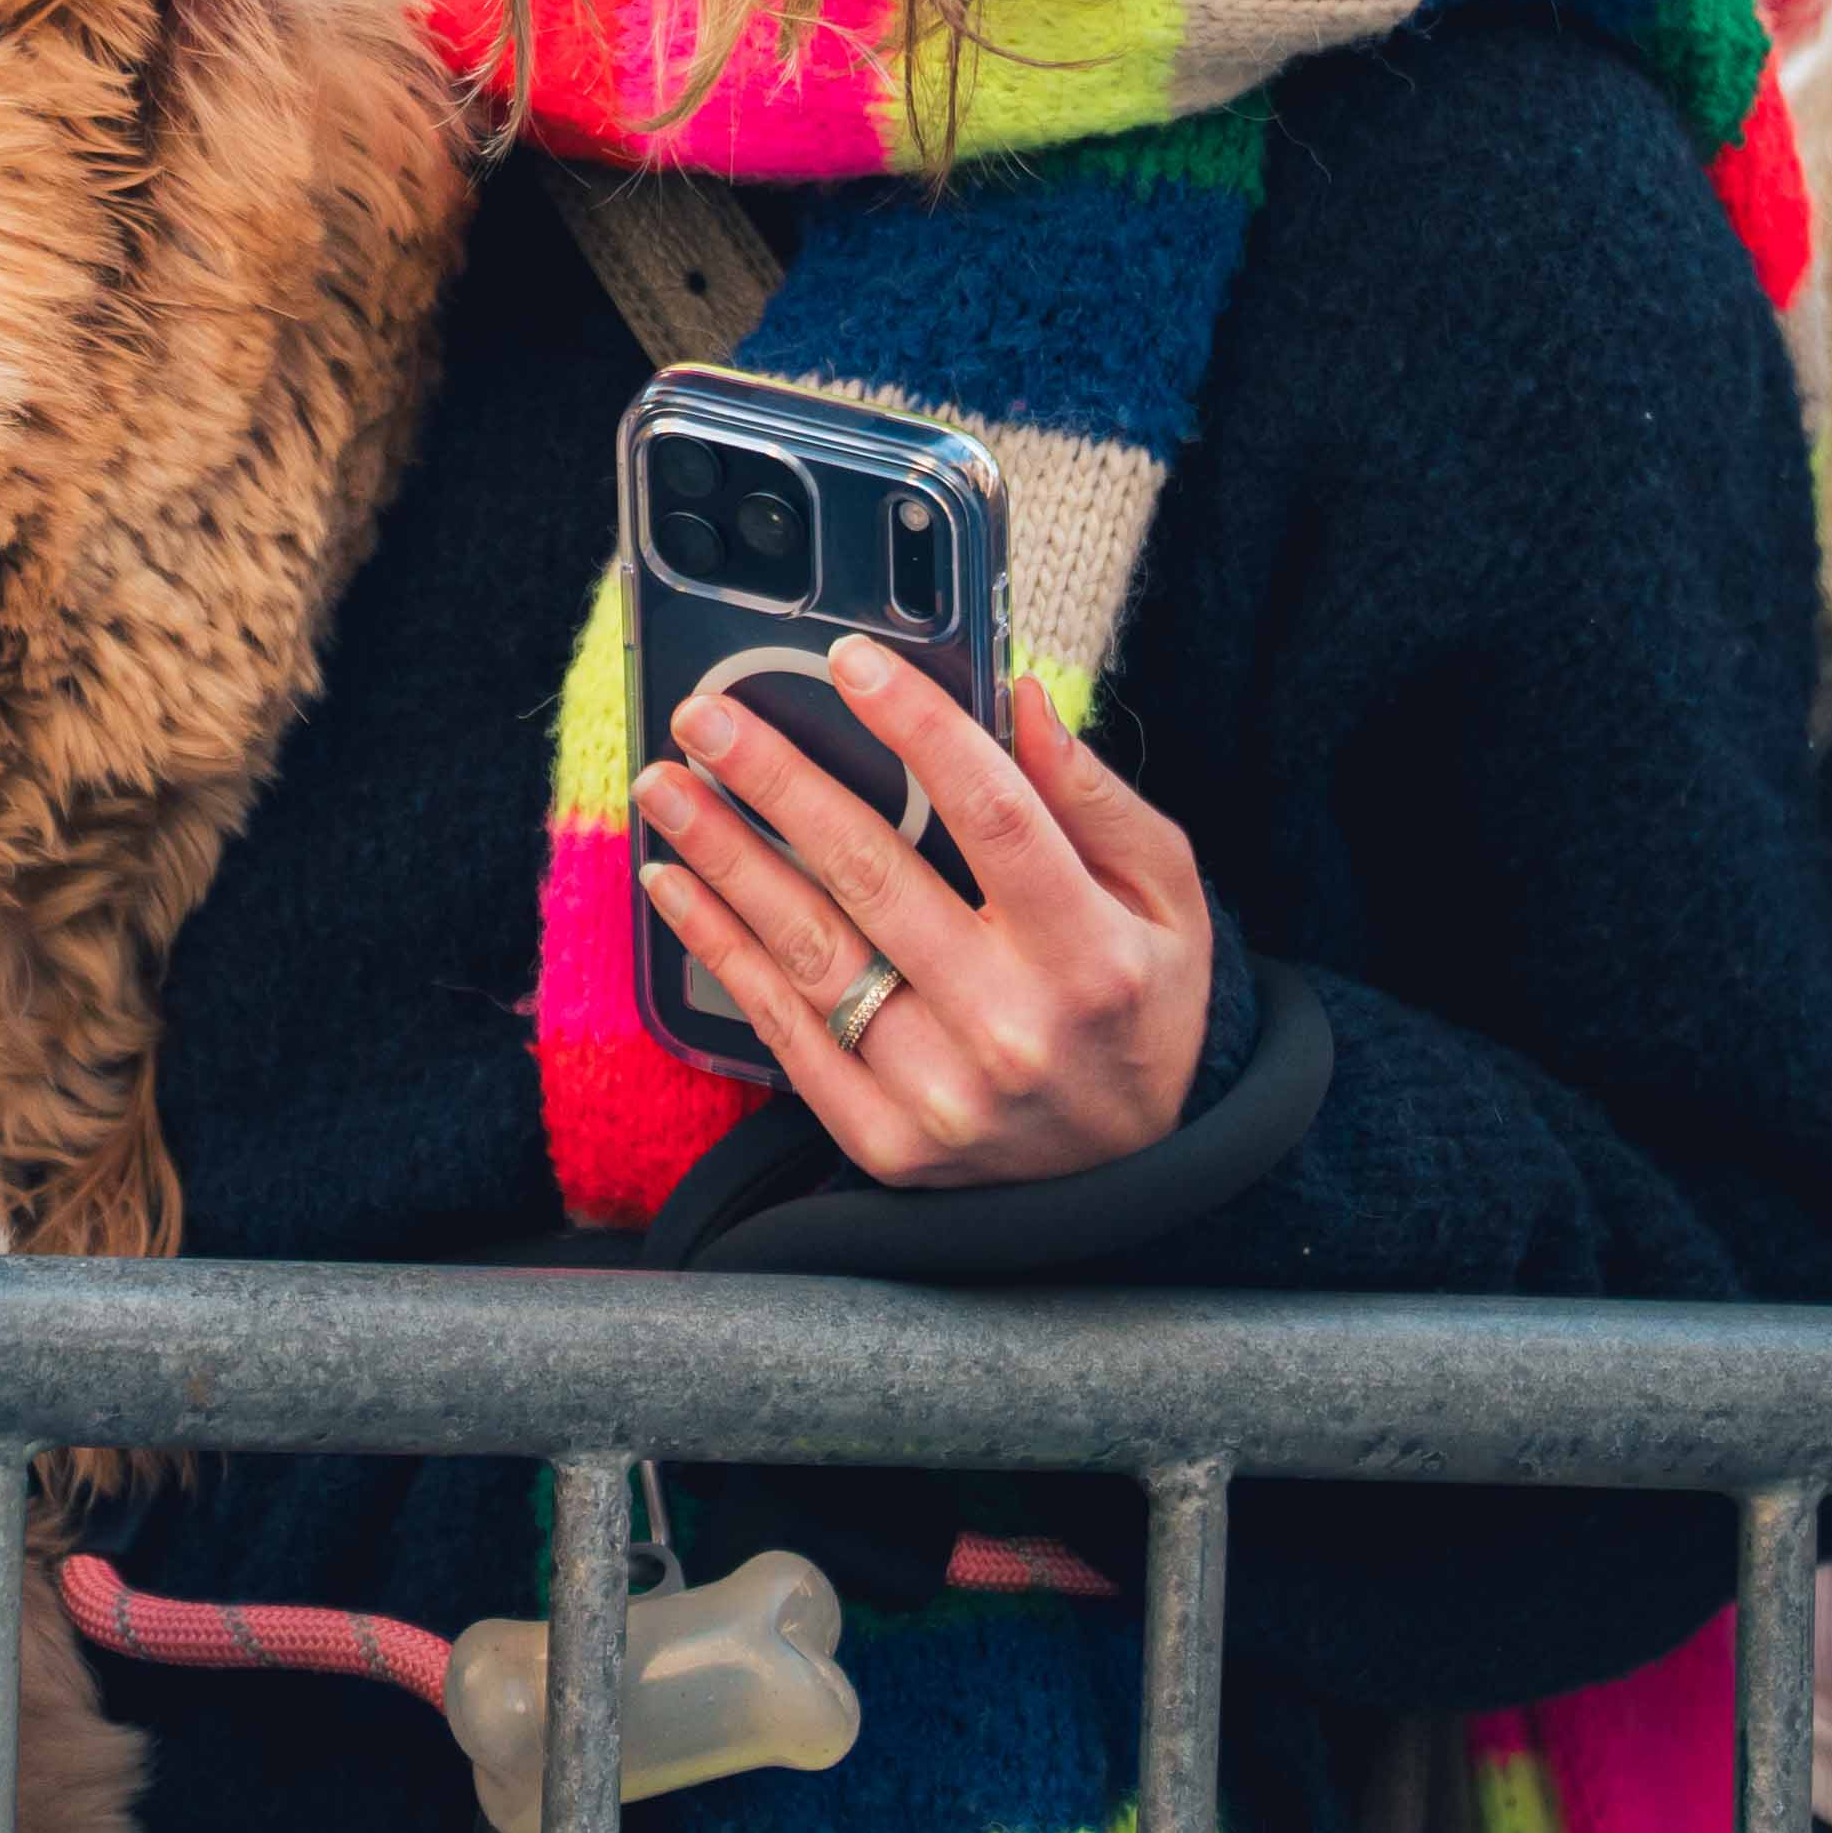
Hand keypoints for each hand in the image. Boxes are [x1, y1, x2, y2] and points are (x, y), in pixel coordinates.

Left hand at [635, 643, 1210, 1186]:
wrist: (1134, 1171)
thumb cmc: (1145, 1005)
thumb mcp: (1164, 896)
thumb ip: (1093, 799)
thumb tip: (1022, 700)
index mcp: (1092, 955)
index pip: (994, 816)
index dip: (918, 728)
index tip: (851, 661)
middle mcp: (1012, 1026)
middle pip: (874, 875)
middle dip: (778, 782)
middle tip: (708, 717)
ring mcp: (941, 1093)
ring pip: (809, 951)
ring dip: (724, 859)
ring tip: (667, 788)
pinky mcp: (884, 1140)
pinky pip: (782, 1030)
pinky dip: (721, 951)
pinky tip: (677, 886)